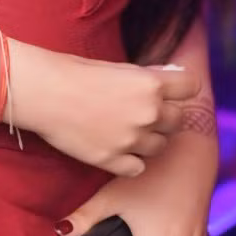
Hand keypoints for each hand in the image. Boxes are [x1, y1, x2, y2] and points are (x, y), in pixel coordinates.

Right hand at [10, 42, 200, 177]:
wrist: (44, 94)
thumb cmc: (76, 74)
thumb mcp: (120, 68)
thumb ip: (149, 78)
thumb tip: (174, 77)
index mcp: (150, 84)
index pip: (192, 87)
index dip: (182, 88)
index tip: (172, 91)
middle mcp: (147, 113)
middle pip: (177, 120)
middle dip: (164, 117)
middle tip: (142, 113)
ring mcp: (132, 140)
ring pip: (160, 146)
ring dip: (148, 139)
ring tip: (126, 130)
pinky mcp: (114, 161)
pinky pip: (138, 167)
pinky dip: (131, 160)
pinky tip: (117, 148)